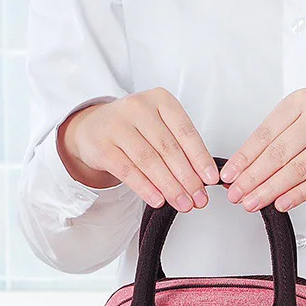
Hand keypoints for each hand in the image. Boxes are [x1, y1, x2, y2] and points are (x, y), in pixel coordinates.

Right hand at [57, 88, 218, 212]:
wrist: (93, 128)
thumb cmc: (136, 130)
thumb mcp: (161, 129)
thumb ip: (181, 149)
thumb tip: (203, 181)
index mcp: (160, 100)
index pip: (186, 132)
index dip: (200, 158)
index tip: (211, 179)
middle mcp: (138, 108)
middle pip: (168, 149)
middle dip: (188, 178)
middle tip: (200, 199)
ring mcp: (117, 125)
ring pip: (149, 161)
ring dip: (170, 187)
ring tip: (184, 204)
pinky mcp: (102, 145)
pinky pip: (127, 170)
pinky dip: (145, 188)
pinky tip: (158, 200)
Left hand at [219, 88, 305, 212]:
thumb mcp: (300, 120)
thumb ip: (275, 139)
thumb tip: (243, 170)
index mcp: (301, 101)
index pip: (265, 133)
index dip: (244, 158)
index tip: (230, 176)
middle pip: (279, 153)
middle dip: (254, 177)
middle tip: (237, 194)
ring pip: (297, 169)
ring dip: (271, 189)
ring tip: (253, 202)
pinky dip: (298, 194)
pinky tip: (281, 203)